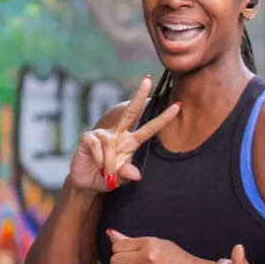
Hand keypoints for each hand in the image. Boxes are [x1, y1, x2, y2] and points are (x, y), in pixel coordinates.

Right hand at [67, 75, 182, 193]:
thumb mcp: (120, 179)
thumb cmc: (107, 178)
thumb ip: (127, 174)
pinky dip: (99, 160)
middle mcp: (119, 134)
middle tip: (148, 80)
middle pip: (130, 112)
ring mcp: (103, 134)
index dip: (164, 118)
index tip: (178, 106)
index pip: (150, 128)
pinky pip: (98, 147)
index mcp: (131, 142)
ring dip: (109, 162)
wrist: (86, 183)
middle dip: (139, 96)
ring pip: (110, 143)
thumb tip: (136, 175)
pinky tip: (97, 165)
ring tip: (107, 173)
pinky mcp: (88, 137)